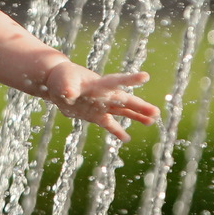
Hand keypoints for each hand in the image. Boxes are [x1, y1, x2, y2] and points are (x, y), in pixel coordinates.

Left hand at [44, 64, 158, 141]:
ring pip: (122, 111)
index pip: (117, 81)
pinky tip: (127, 138)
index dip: (130, 79)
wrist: (57, 84)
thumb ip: (67, 86)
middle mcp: (104, 95)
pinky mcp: (95, 115)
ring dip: (136, 116)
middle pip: (125, 100)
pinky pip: (109, 124)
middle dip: (140, 106)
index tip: (145, 76)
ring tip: (151, 121)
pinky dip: (117, 131)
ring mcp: (101, 105)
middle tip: (156, 112)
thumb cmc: (62, 77)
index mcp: (99, 84)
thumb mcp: (63, 81)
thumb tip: (69, 94)